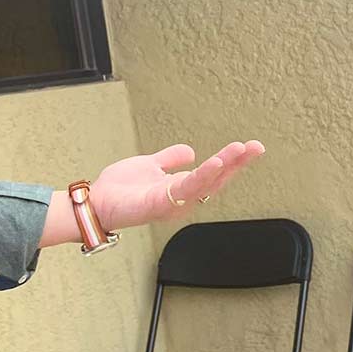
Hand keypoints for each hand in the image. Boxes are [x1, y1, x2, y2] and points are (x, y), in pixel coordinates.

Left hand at [75, 140, 266, 235]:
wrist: (96, 202)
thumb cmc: (120, 189)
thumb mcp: (150, 165)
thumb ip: (169, 159)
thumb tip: (191, 151)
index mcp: (181, 189)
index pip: (213, 175)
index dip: (232, 162)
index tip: (250, 147)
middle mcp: (182, 199)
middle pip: (216, 180)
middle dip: (237, 164)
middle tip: (256, 147)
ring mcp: (172, 203)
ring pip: (205, 184)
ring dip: (224, 167)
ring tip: (239, 151)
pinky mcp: (159, 204)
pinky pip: (185, 189)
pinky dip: (202, 176)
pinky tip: (214, 163)